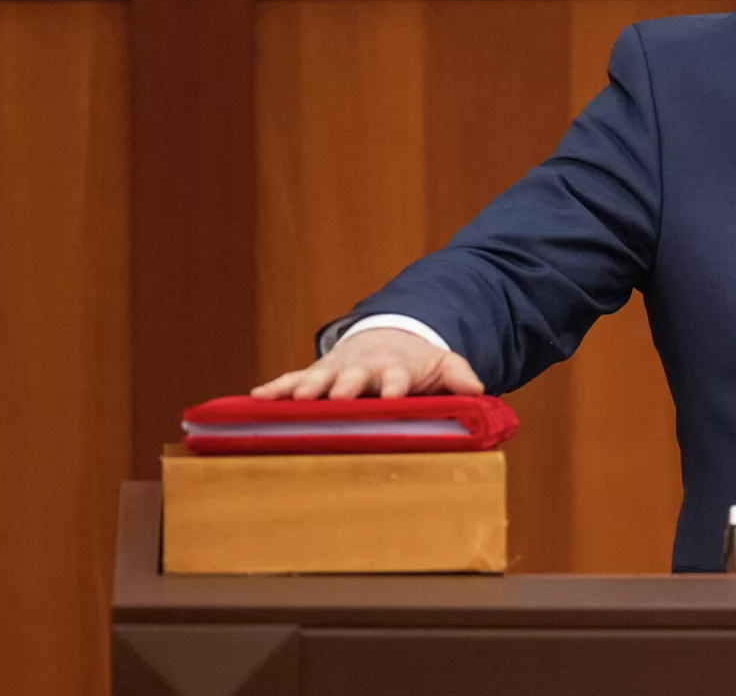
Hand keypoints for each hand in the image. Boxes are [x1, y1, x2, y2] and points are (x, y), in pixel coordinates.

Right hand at [250, 327, 484, 400]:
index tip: (393, 398)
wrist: (390, 337)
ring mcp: (337, 370)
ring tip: (294, 398)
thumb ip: (459, 375)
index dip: (395, 388)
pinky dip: (276, 387)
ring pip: (320, 377)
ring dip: (308, 387)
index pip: (397, 379)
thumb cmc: (416, 363)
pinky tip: (256, 397)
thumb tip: (478, 390)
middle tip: (338, 397)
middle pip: (354, 377)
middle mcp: (364, 369)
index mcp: (396, 369)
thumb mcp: (444, 364)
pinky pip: (293, 379)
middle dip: (346, 386)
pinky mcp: (317, 373)